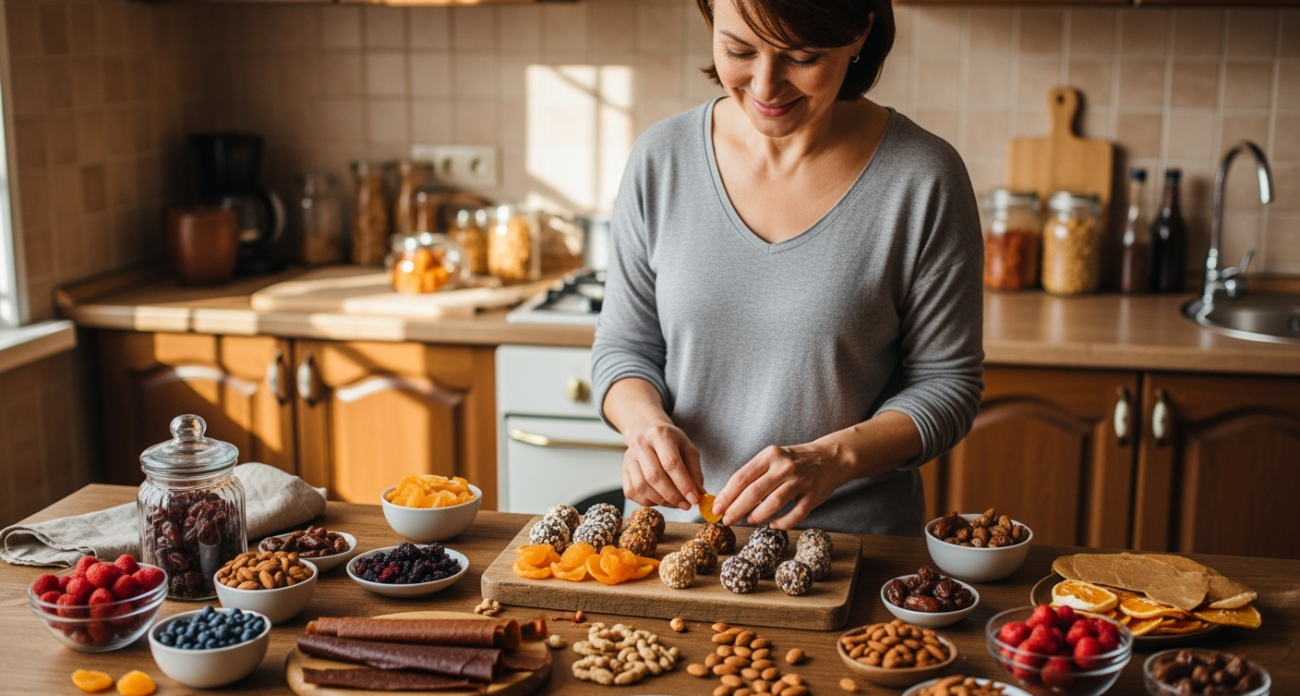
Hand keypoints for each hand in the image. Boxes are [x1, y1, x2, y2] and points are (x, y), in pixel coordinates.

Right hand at [620, 421, 703, 509]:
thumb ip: (694, 472)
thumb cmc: (670, 441)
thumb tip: (699, 494)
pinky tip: (660, 499)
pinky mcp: (623, 470)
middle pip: (654, 477)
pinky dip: (648, 501)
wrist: (646, 430)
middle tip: (686, 505)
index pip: (671, 463)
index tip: (694, 499)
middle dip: (672, 496)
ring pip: (642, 487)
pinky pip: (632, 492)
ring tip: (675, 502)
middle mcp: (641, 445)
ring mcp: (629, 458)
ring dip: (661, 500)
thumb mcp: (688, 449)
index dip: (683, 484)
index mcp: (660, 435)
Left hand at [713, 442, 854, 529]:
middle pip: (754, 492)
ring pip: (773, 503)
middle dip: (736, 509)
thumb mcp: (773, 458)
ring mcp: (800, 481)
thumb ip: (754, 475)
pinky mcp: (813, 496)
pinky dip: (782, 523)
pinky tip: (774, 525)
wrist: (830, 457)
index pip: (742, 477)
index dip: (727, 495)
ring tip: (749, 521)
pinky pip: (795, 514)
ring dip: (757, 516)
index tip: (716, 508)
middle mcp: (784, 467)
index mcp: (770, 455)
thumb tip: (729, 498)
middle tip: (726, 521)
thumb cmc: (794, 461)